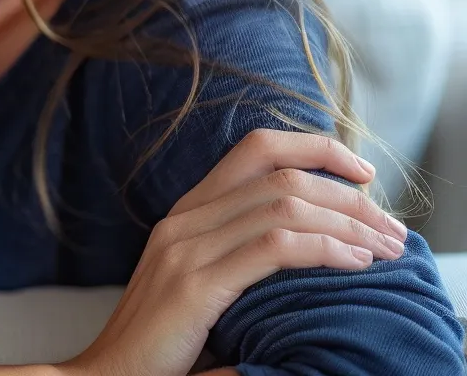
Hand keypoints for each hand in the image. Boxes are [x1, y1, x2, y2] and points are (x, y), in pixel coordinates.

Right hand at [59, 130, 405, 375]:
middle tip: (392, 228)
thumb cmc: (164, 340)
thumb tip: (316, 239)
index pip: (256, 149)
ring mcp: (185, 249)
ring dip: (348, 224)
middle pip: (282, 174)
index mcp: (186, 213)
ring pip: (284, 205)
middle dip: (350, 196)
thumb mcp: (203, 282)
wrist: (110, 375)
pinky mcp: (194, 285)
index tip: (364, 175)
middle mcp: (184, 220)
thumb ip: (240, 252)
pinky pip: (274, 248)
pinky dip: (325, 249)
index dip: (316, 149)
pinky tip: (353, 265)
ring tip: (384, 249)